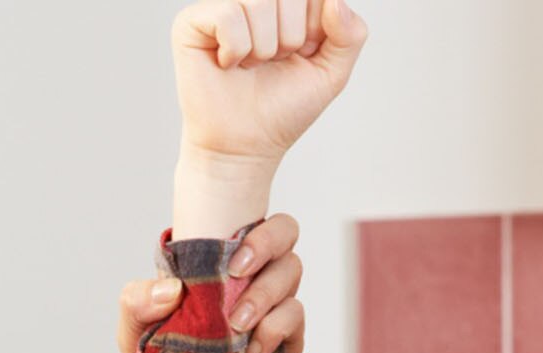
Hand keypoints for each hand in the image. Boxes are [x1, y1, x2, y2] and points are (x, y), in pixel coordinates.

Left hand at [117, 213, 305, 352]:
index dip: (257, 230)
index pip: (252, 222)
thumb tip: (172, 290)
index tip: (234, 260)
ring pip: (292, 273)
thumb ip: (137, 300)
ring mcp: (272, 308)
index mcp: (219, 261)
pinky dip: (276, 330)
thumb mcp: (132, 329)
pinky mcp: (286, 342)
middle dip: (268, 248)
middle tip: (237, 277)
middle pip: (286, 235)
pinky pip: (296, 319)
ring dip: (266, 296)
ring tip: (236, 327)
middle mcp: (252, 276)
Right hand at [173, 0, 367, 238]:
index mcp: (285, 3)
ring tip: (251, 66)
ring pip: (260, 0)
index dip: (313, 28)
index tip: (299, 54)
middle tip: (272, 62)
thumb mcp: (330, 74)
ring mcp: (221, 5)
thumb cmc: (282, 111)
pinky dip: (236, 49)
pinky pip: (229, 15)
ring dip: (264, 48)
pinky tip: (228, 65)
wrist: (245, 148)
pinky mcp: (192, 22)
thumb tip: (334, 1)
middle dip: (290, 37)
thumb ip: (350, 35)